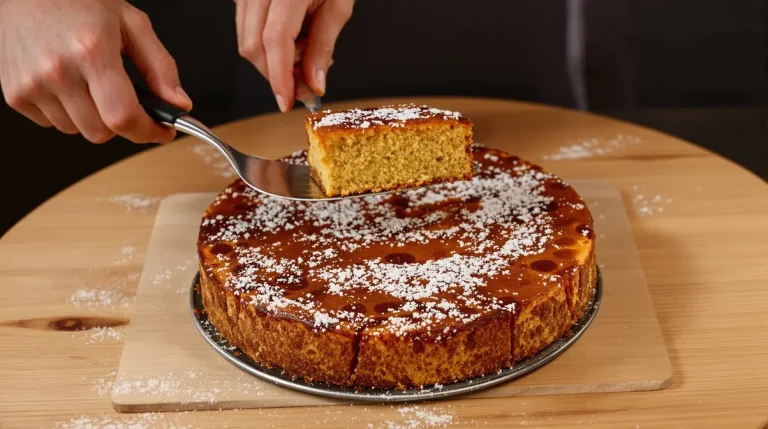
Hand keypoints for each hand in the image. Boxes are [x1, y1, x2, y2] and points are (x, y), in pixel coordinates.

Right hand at [0, 0, 191, 142]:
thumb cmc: (78, 3)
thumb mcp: (132, 24)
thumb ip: (161, 67)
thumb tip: (179, 104)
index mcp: (91, 51)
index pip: (123, 117)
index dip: (148, 132)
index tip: (162, 131)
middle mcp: (58, 70)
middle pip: (101, 132)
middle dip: (120, 122)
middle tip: (122, 97)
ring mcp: (31, 84)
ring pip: (78, 131)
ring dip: (92, 117)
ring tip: (89, 82)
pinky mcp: (14, 93)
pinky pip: (53, 124)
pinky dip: (67, 112)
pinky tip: (66, 84)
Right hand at [235, 0, 353, 111]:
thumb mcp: (338, 6)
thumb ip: (323, 46)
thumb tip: (314, 84)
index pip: (275, 41)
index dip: (280, 77)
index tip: (287, 102)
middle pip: (253, 46)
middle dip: (276, 73)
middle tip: (305, 84)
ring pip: (246, 40)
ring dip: (272, 60)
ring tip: (303, 53)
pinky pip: (245, 27)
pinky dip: (266, 45)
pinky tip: (292, 40)